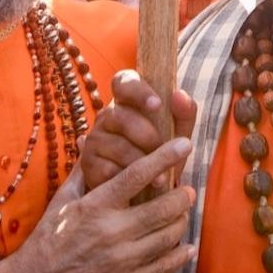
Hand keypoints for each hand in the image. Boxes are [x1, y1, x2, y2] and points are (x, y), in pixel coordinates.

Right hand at [0, 139, 196, 272]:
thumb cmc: (48, 238)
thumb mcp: (61, 201)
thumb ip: (82, 171)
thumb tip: (90, 139)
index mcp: (95, 206)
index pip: (136, 175)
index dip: (164, 157)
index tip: (184, 144)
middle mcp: (111, 231)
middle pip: (162, 208)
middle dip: (182, 195)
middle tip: (188, 189)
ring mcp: (121, 259)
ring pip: (167, 236)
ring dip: (181, 221)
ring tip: (183, 213)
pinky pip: (163, 266)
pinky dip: (180, 255)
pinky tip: (187, 247)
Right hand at [82, 70, 197, 193]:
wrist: (146, 191)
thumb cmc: (161, 153)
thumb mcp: (178, 134)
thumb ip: (184, 113)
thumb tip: (180, 95)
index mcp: (128, 101)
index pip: (123, 81)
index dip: (138, 90)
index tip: (157, 105)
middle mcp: (107, 116)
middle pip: (120, 116)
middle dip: (146, 135)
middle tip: (163, 151)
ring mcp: (95, 139)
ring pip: (116, 146)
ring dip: (143, 162)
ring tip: (161, 177)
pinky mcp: (88, 164)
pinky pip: (107, 169)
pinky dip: (127, 178)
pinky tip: (138, 187)